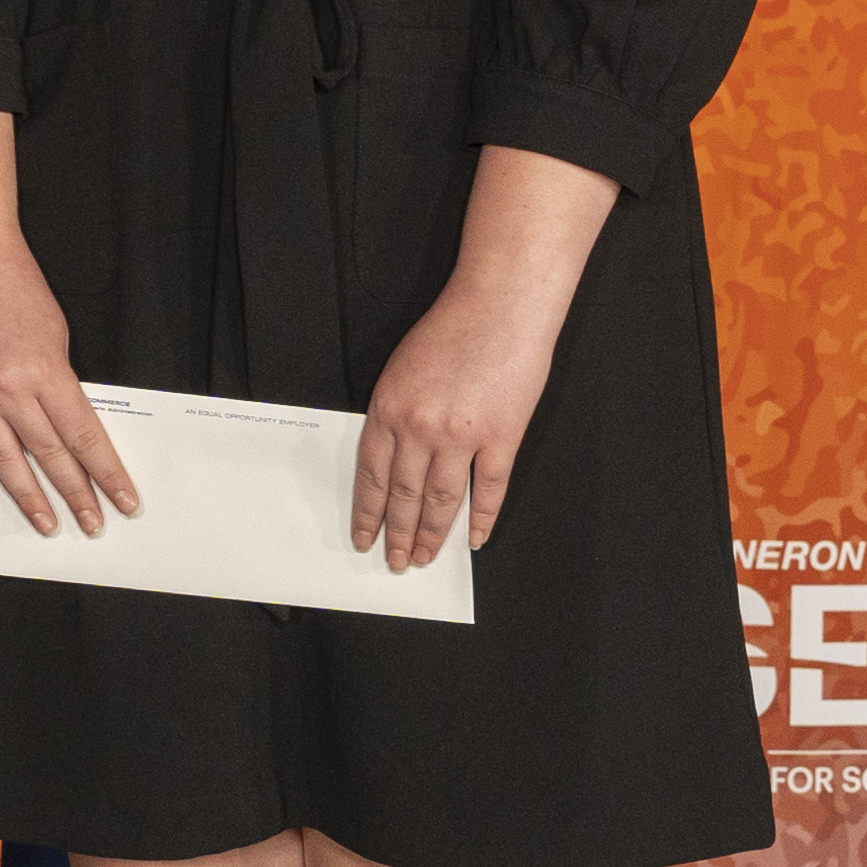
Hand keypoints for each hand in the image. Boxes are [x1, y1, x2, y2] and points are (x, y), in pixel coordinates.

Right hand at [0, 218, 135, 535]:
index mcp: (44, 370)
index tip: (124, 499)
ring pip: (3, 460)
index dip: (107, 473)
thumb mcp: (57, 332)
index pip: (84, 436)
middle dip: (77, 494)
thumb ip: (59, 382)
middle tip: (93, 523)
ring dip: (29, 497)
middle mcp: (6, 388)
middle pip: (49, 455)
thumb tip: (66, 429)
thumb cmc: (13, 285)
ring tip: (48, 523)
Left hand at [355, 270, 570, 570]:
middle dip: (398, 533)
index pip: (371, 476)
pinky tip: (474, 538)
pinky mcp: (502, 435)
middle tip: (397, 561)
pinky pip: (489, 488)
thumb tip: (396, 461)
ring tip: (426, 557)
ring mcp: (462, 435)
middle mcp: (420, 427)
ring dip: (433, 534)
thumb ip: (395, 416)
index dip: (368, 514)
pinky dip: (482, 517)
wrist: (500, 305)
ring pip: (442, 500)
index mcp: (388, 409)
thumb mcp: (402, 371)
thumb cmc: (452, 329)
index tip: (365, 538)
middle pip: (404, 495)